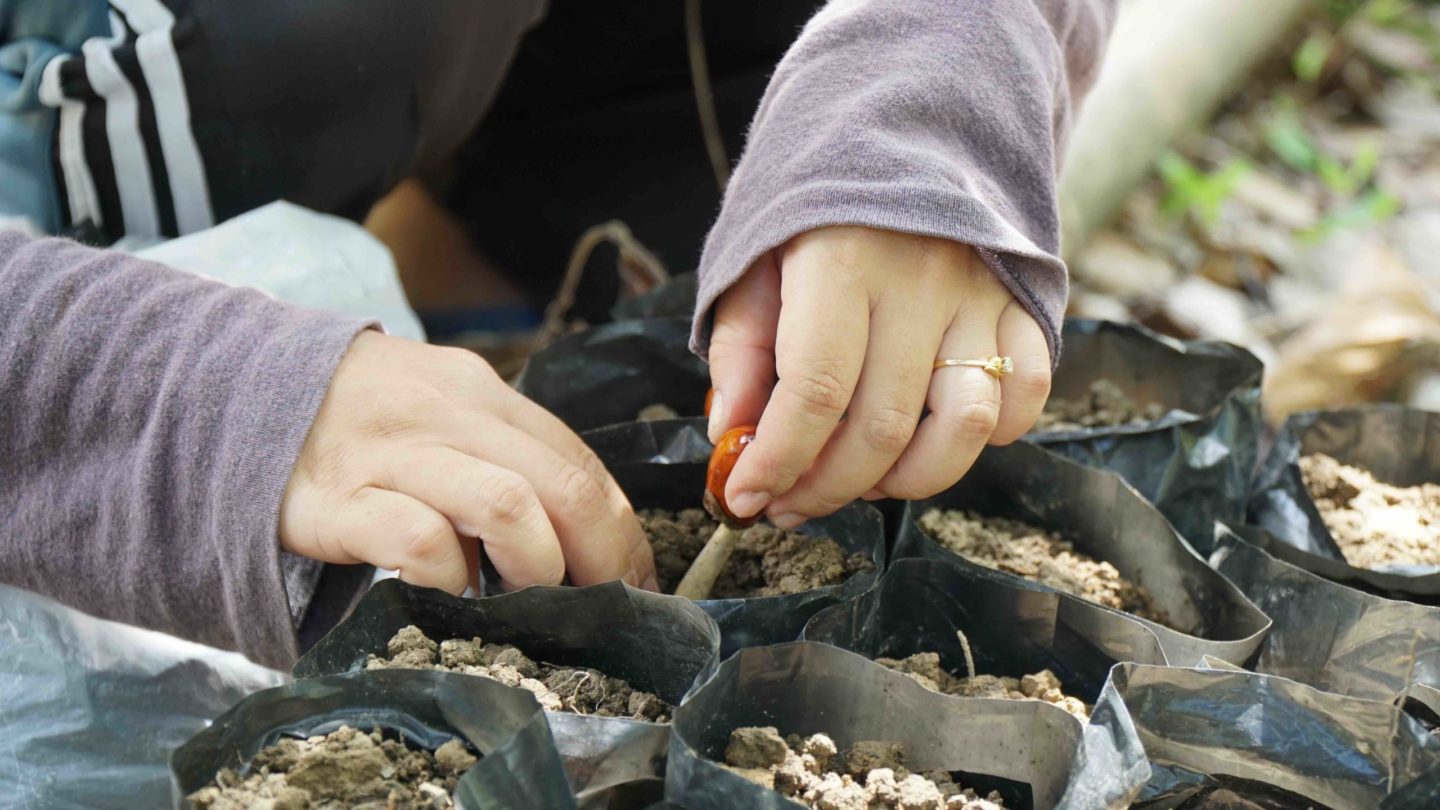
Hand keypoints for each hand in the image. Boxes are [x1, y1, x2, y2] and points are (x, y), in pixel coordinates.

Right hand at [280, 331, 655, 592]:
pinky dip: (450, 575)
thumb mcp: (438, 412)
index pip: (577, 457)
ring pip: (506, 505)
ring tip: (528, 595)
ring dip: (537, 564)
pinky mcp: (336, 501)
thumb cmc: (357, 422)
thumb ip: (501, 450)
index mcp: (480, 391)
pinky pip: (419, 540)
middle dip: (604, 555)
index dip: (620, 526)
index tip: (637, 577)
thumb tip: (581, 526)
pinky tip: (446, 589)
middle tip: (610, 604)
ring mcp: (390, 454)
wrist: (226, 393)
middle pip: (560, 483)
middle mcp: (444, 413)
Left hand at [706, 226, 1050, 526]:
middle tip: (792, 504)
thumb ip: (741, 348)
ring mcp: (983, 293)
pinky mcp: (1027, 302)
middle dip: (828, 487)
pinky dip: (985, 439)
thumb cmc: (818, 205)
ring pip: (964, 426)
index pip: (816, 393)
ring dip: (908, 481)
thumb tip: (731, 435)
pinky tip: (932, 440)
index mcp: (843, 260)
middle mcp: (922, 279)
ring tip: (863, 482)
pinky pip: (1024, 396)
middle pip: (883, 425)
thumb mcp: (754, 258)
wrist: (908, 120)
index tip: (748, 498)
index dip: (778, 461)